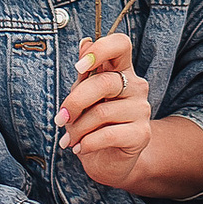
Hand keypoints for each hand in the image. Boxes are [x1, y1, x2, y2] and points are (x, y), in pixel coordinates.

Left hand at [62, 32, 153, 188]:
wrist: (108, 161)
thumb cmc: (93, 124)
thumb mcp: (83, 97)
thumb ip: (85, 74)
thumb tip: (85, 42)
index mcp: (121, 70)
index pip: (120, 44)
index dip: (100, 50)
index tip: (79, 67)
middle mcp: (136, 86)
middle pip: (104, 82)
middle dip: (75, 101)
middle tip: (60, 119)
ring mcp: (142, 110)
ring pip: (102, 112)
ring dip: (77, 128)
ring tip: (69, 139)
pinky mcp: (142, 134)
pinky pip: (108, 134)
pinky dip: (87, 143)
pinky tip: (80, 148)